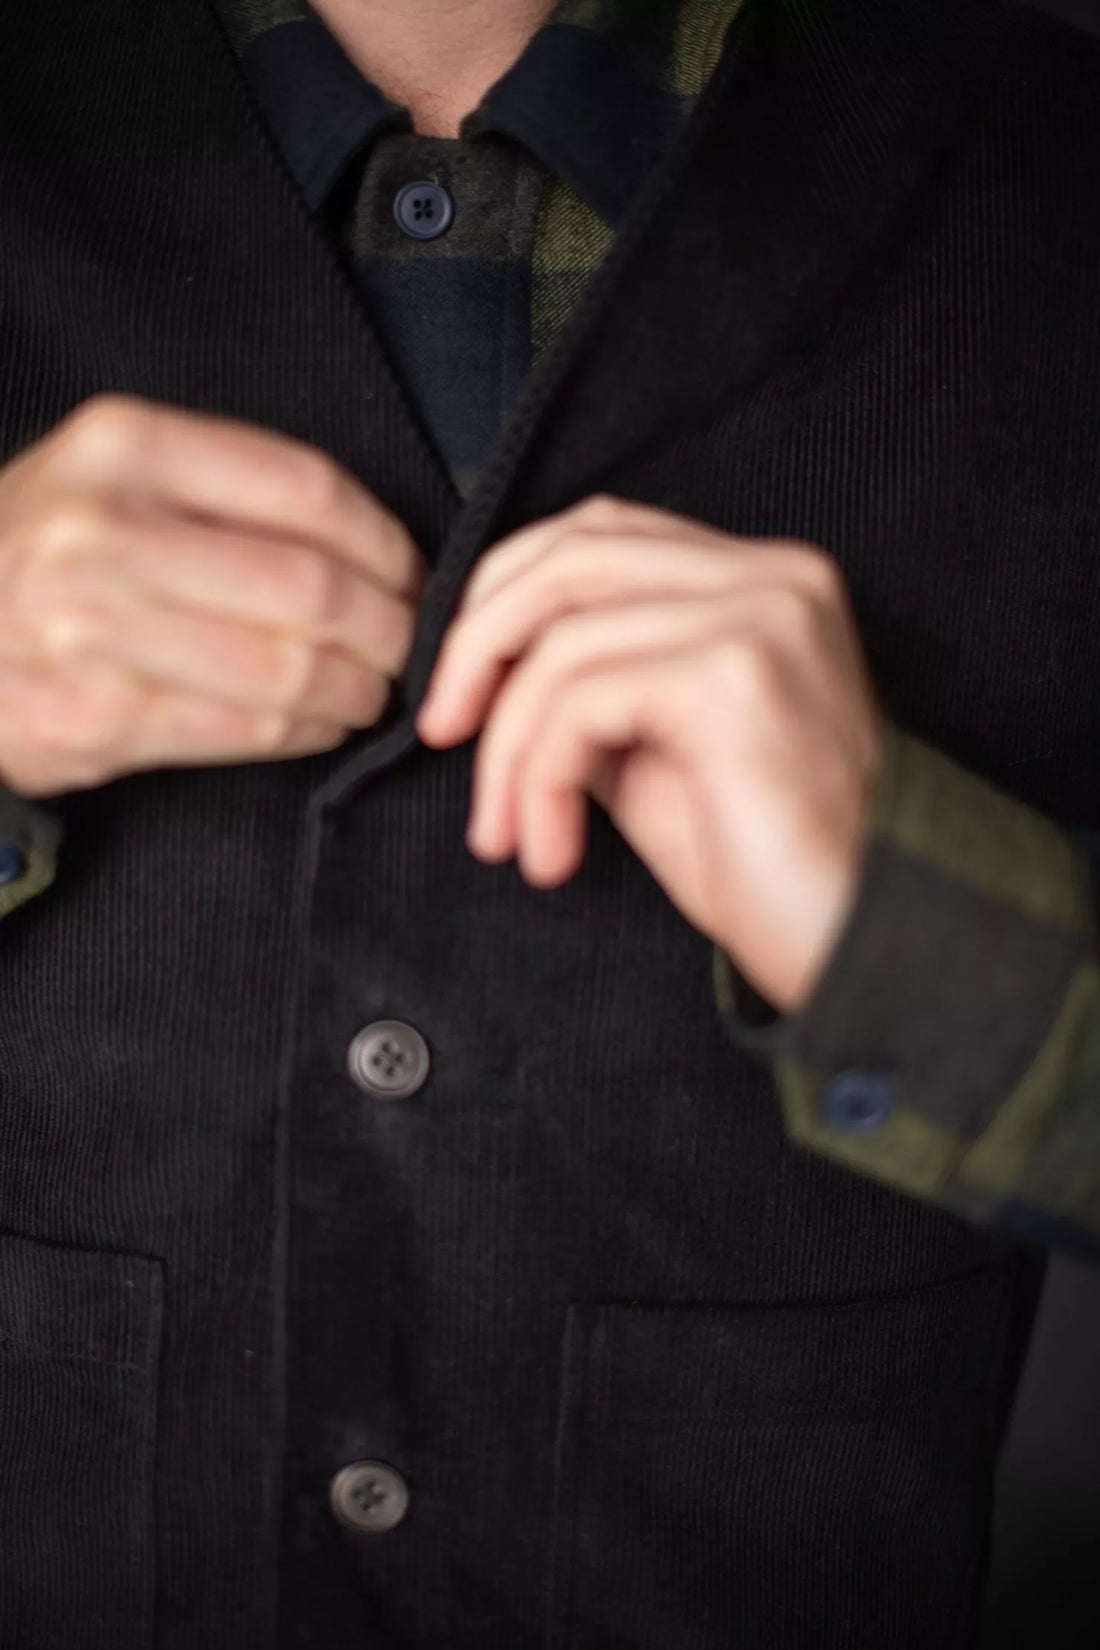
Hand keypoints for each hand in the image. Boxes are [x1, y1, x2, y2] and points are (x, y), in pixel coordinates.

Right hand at [0, 395, 425, 795]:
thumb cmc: (42, 553)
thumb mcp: (113, 477)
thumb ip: (228, 491)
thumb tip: (377, 550)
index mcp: (125, 446)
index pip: (307, 489)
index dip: (387, 543)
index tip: (412, 575)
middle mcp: (104, 532)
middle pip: (312, 588)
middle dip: (387, 629)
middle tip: (405, 645)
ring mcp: (93, 632)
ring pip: (289, 669)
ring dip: (355, 689)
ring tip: (367, 689)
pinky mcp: (97, 719)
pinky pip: (246, 731)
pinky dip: (307, 732)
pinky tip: (318, 723)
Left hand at [416, 495, 883, 1013]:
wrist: (858, 941)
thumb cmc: (765, 865)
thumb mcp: (654, 752)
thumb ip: (592, 687)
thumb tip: (487, 670)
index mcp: (761, 580)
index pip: (597, 534)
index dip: (504, 595)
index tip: (459, 687)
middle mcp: (772, 577)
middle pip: (569, 559)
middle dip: (477, 648)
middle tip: (440, 734)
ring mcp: (761, 617)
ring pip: (561, 645)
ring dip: (506, 752)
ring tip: (511, 835)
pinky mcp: (734, 676)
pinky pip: (578, 703)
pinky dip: (538, 779)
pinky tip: (552, 847)